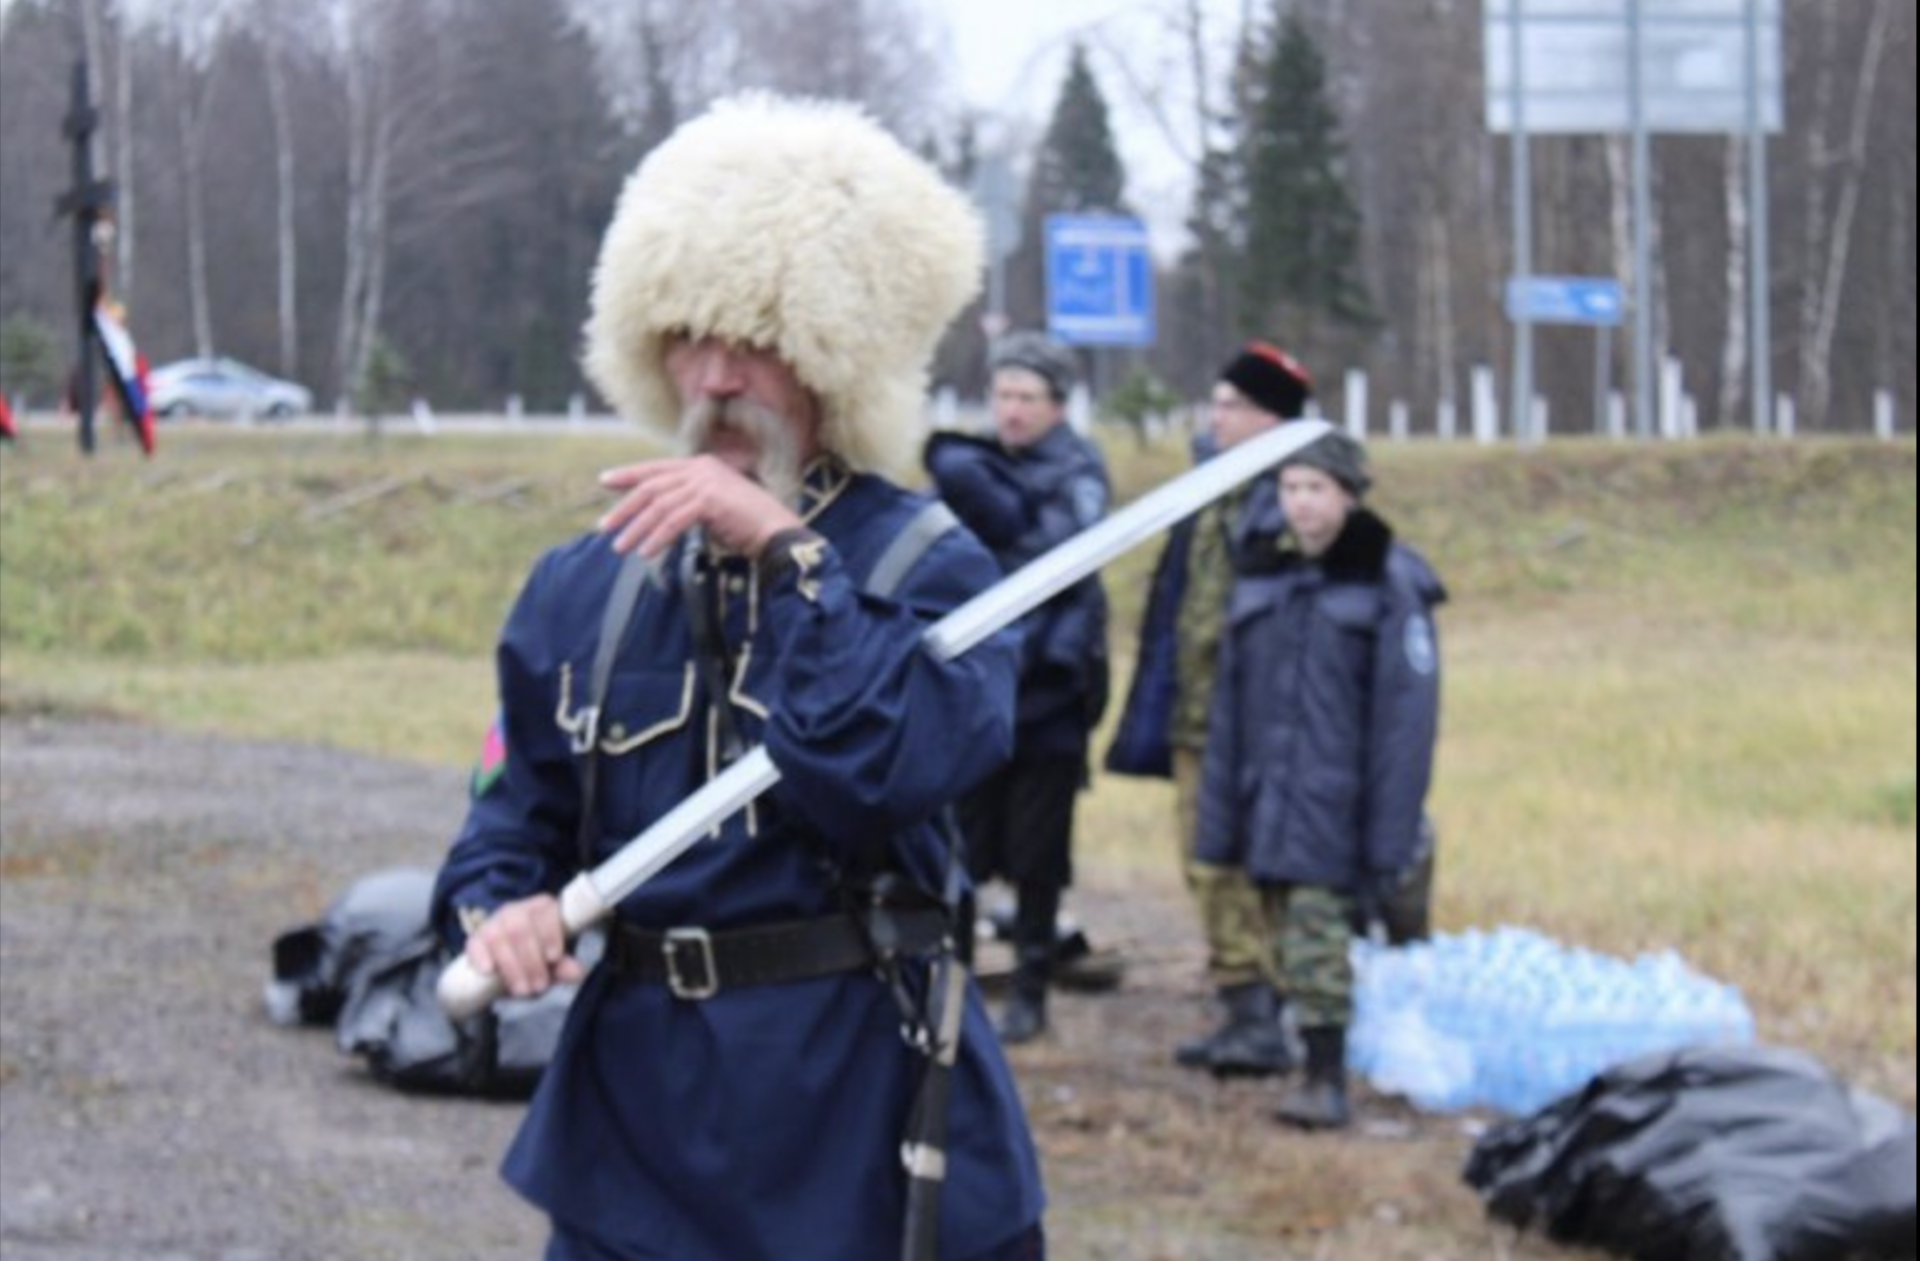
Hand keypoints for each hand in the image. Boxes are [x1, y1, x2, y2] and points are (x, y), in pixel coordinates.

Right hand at [463, 895, 585, 999]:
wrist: (507, 965)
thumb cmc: (536, 958)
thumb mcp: (552, 963)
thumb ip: (564, 966)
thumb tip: (578, 972)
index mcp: (541, 908)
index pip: (546, 911)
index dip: (550, 934)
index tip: (554, 958)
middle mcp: (516, 910)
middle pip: (520, 927)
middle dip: (531, 960)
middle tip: (539, 986)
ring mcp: (494, 923)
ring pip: (498, 937)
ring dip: (511, 966)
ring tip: (521, 989)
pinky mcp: (476, 939)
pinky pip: (475, 943)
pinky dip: (481, 956)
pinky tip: (488, 970)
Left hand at [597, 456, 803, 559]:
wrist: (777, 532)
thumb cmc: (748, 525)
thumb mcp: (713, 507)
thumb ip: (688, 503)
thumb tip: (658, 515)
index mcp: (702, 465)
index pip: (657, 468)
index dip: (628, 474)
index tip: (604, 482)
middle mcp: (702, 468)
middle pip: (652, 486)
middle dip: (625, 507)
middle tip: (605, 526)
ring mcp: (706, 482)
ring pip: (659, 505)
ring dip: (637, 528)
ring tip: (622, 547)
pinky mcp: (709, 500)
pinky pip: (673, 521)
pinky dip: (658, 538)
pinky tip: (647, 552)